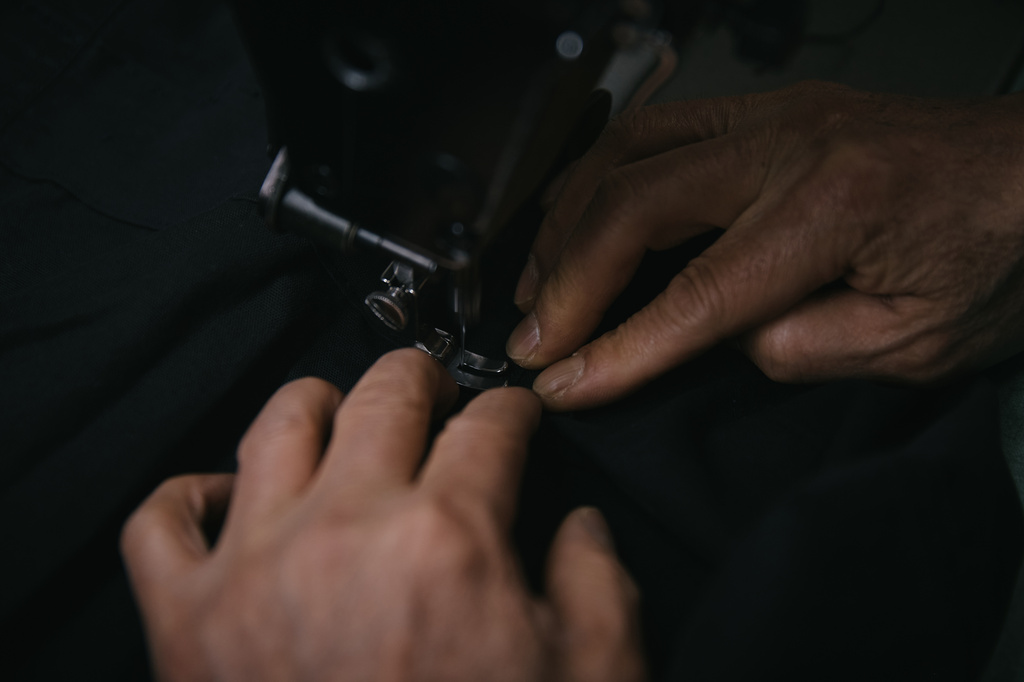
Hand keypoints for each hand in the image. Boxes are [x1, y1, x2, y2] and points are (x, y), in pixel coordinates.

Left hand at [120, 349, 644, 681]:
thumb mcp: (593, 679)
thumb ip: (598, 585)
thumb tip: (580, 528)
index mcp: (448, 541)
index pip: (489, 428)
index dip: (511, 411)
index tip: (511, 417)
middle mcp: (345, 532)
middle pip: (386, 394)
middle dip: (424, 377)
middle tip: (437, 392)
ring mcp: (254, 570)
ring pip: (276, 423)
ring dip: (319, 404)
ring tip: (342, 417)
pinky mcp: (185, 624)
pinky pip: (161, 522)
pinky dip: (189, 496)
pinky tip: (229, 499)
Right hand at [506, 81, 1023, 409]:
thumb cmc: (1007, 252)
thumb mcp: (918, 341)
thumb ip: (800, 347)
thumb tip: (715, 337)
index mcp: (837, 206)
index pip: (697, 295)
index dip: (619, 347)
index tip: (562, 381)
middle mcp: (793, 143)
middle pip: (635, 204)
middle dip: (567, 279)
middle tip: (531, 334)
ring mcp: (777, 114)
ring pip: (628, 150)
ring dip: (568, 218)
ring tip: (536, 279)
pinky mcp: (770, 110)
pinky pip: (656, 128)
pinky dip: (600, 175)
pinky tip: (580, 213)